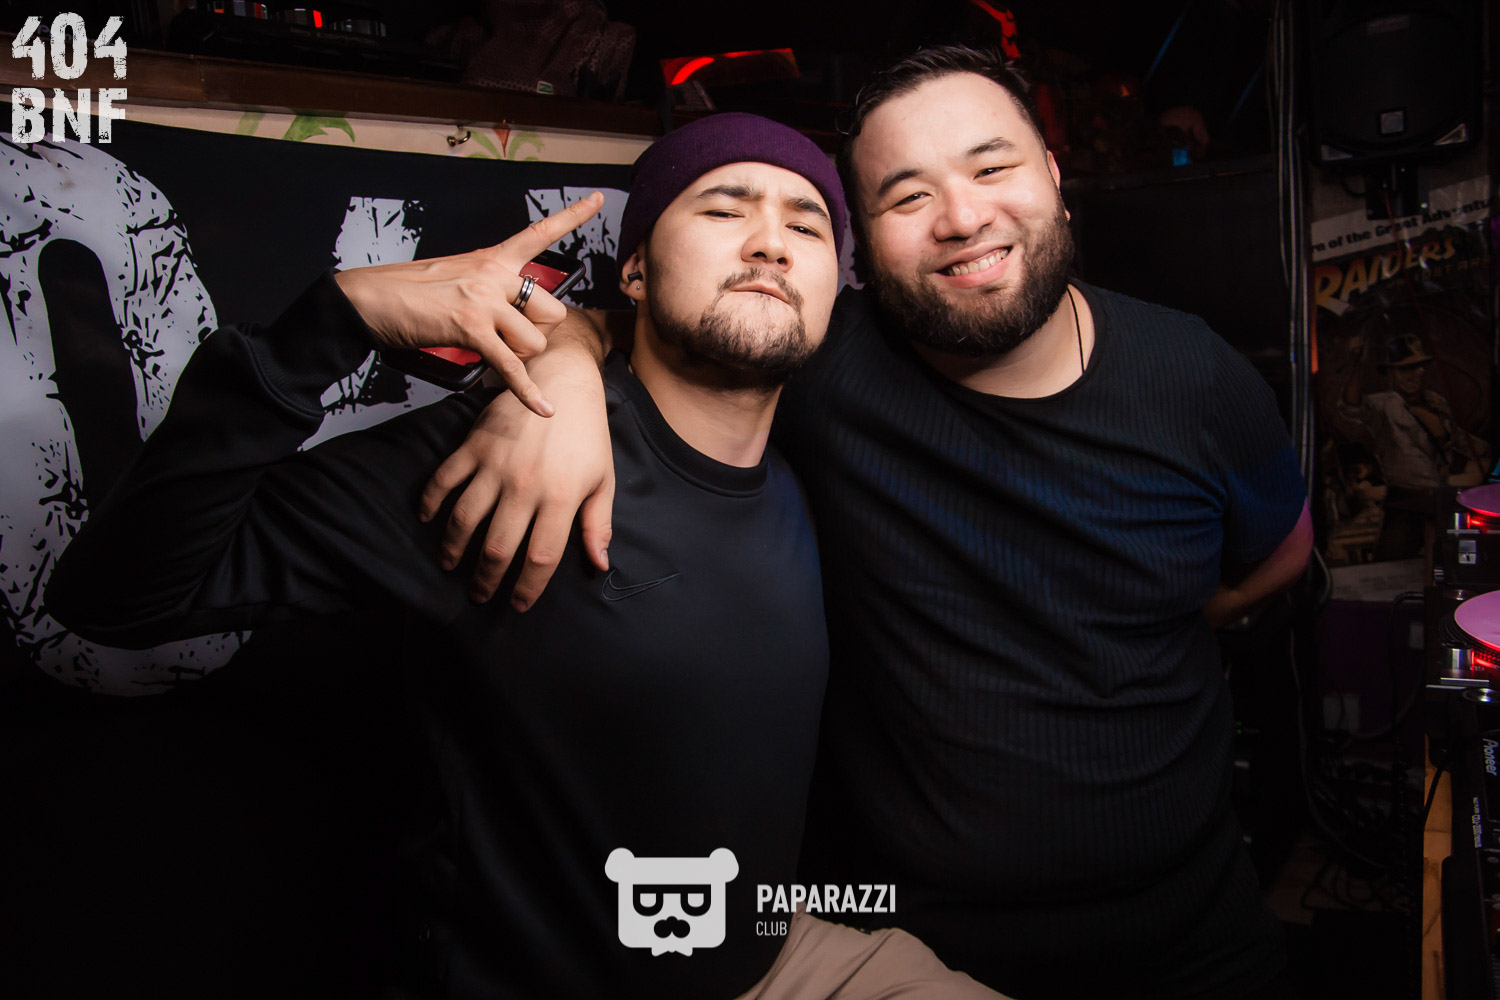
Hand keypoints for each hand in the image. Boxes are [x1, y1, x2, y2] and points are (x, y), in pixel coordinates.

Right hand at [334, 191, 603, 415]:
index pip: (539, 233)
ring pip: (534, 342)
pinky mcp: (471, 330)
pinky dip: (528, 393)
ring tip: (491, 352)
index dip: (572, 215)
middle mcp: (494, 274)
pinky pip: (512, 367)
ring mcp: (484, 301)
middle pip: (551, 311)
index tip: (599, 198)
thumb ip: (489, 288)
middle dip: (537, 334)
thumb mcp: (455, 276)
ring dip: (520, 357)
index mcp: (491, 257)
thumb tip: (514, 315)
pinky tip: (544, 410)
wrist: (368, 299)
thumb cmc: (406, 291)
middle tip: (509, 340)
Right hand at [419, 333, 614, 608]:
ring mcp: (495, 465)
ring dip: (453, 549)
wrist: (562, 379)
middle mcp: (525, 486)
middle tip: (480, 594)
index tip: (518, 605)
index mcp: (562, 497)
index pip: (540, 558)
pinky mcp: (473, 445)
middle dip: (486, 580)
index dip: (528, 589)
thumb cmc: (588, 435)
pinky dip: (430, 502)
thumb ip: (598, 524)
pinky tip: (427, 520)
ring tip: (451, 565)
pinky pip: (443, 480)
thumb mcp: (603, 480)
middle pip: (498, 548)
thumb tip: (599, 565)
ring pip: (464, 520)